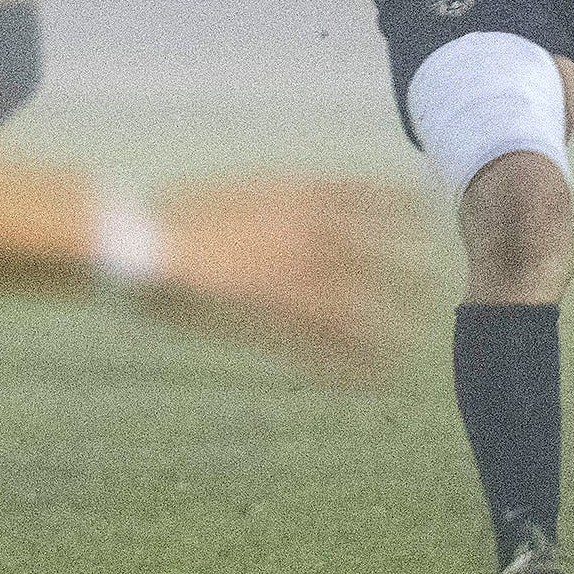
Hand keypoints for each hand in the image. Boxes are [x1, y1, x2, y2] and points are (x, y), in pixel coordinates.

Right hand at [144, 178, 426, 381]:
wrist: (140, 239)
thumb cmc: (181, 214)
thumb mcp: (242, 192)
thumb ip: (284, 202)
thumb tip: (309, 208)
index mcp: (295, 195)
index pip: (368, 195)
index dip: (402, 204)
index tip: (427, 210)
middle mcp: (304, 234)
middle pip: (375, 256)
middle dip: (407, 274)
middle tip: (432, 289)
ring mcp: (288, 277)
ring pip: (355, 309)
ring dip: (386, 331)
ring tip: (409, 352)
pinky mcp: (267, 319)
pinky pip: (319, 348)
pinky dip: (347, 366)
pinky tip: (367, 382)